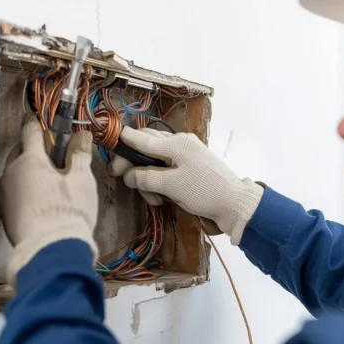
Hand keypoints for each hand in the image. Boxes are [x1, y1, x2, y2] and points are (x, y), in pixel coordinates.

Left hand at [0, 122, 97, 286]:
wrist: (51, 252)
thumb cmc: (68, 211)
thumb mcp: (81, 180)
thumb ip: (79, 154)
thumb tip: (81, 134)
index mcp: (29, 160)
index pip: (31, 130)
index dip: (39, 123)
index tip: (44, 120)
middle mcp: (10, 173)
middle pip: (20, 152)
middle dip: (34, 150)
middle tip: (54, 158)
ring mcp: (3, 195)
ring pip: (15, 173)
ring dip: (28, 172)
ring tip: (48, 183)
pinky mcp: (3, 214)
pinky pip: (13, 193)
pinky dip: (24, 191)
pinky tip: (38, 201)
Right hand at [108, 127, 263, 244]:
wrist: (235, 205)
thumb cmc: (204, 192)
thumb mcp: (171, 186)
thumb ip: (145, 177)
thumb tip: (128, 174)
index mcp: (176, 143)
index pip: (142, 138)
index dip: (123, 143)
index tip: (108, 147)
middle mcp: (180, 144)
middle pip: (147, 149)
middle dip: (135, 167)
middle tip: (124, 180)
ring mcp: (186, 156)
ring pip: (155, 163)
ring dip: (149, 181)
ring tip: (156, 200)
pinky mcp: (190, 169)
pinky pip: (167, 172)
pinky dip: (161, 184)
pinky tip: (164, 199)